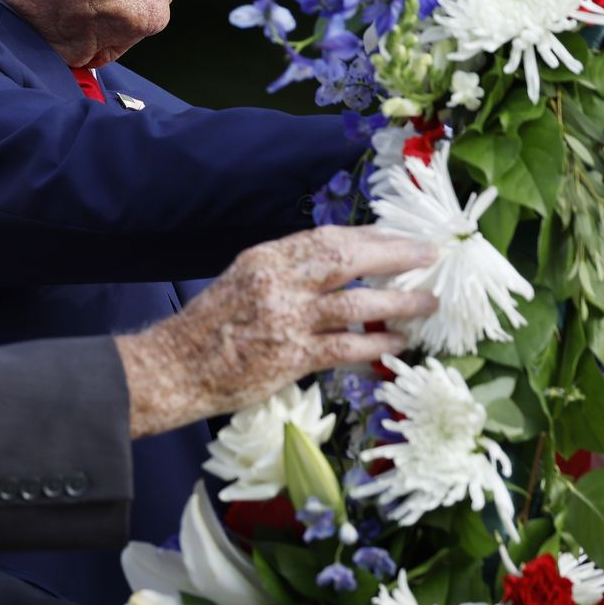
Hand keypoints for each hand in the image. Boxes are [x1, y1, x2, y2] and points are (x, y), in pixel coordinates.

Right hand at [117, 226, 437, 437]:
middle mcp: (277, 281)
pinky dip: (375, 343)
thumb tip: (334, 268)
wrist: (175, 368)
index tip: (398, 237)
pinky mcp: (290, 356)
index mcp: (264, 258)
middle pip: (347, 257)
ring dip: (399, 301)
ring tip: (427, 303)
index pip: (326, 237)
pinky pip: (345, 345)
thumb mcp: (242, 282)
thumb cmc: (209, 328)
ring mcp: (285, 318)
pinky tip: (397, 343)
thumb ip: (284, 273)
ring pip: (356, 301)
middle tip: (428, 254)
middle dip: (394, 254)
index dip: (369, 236)